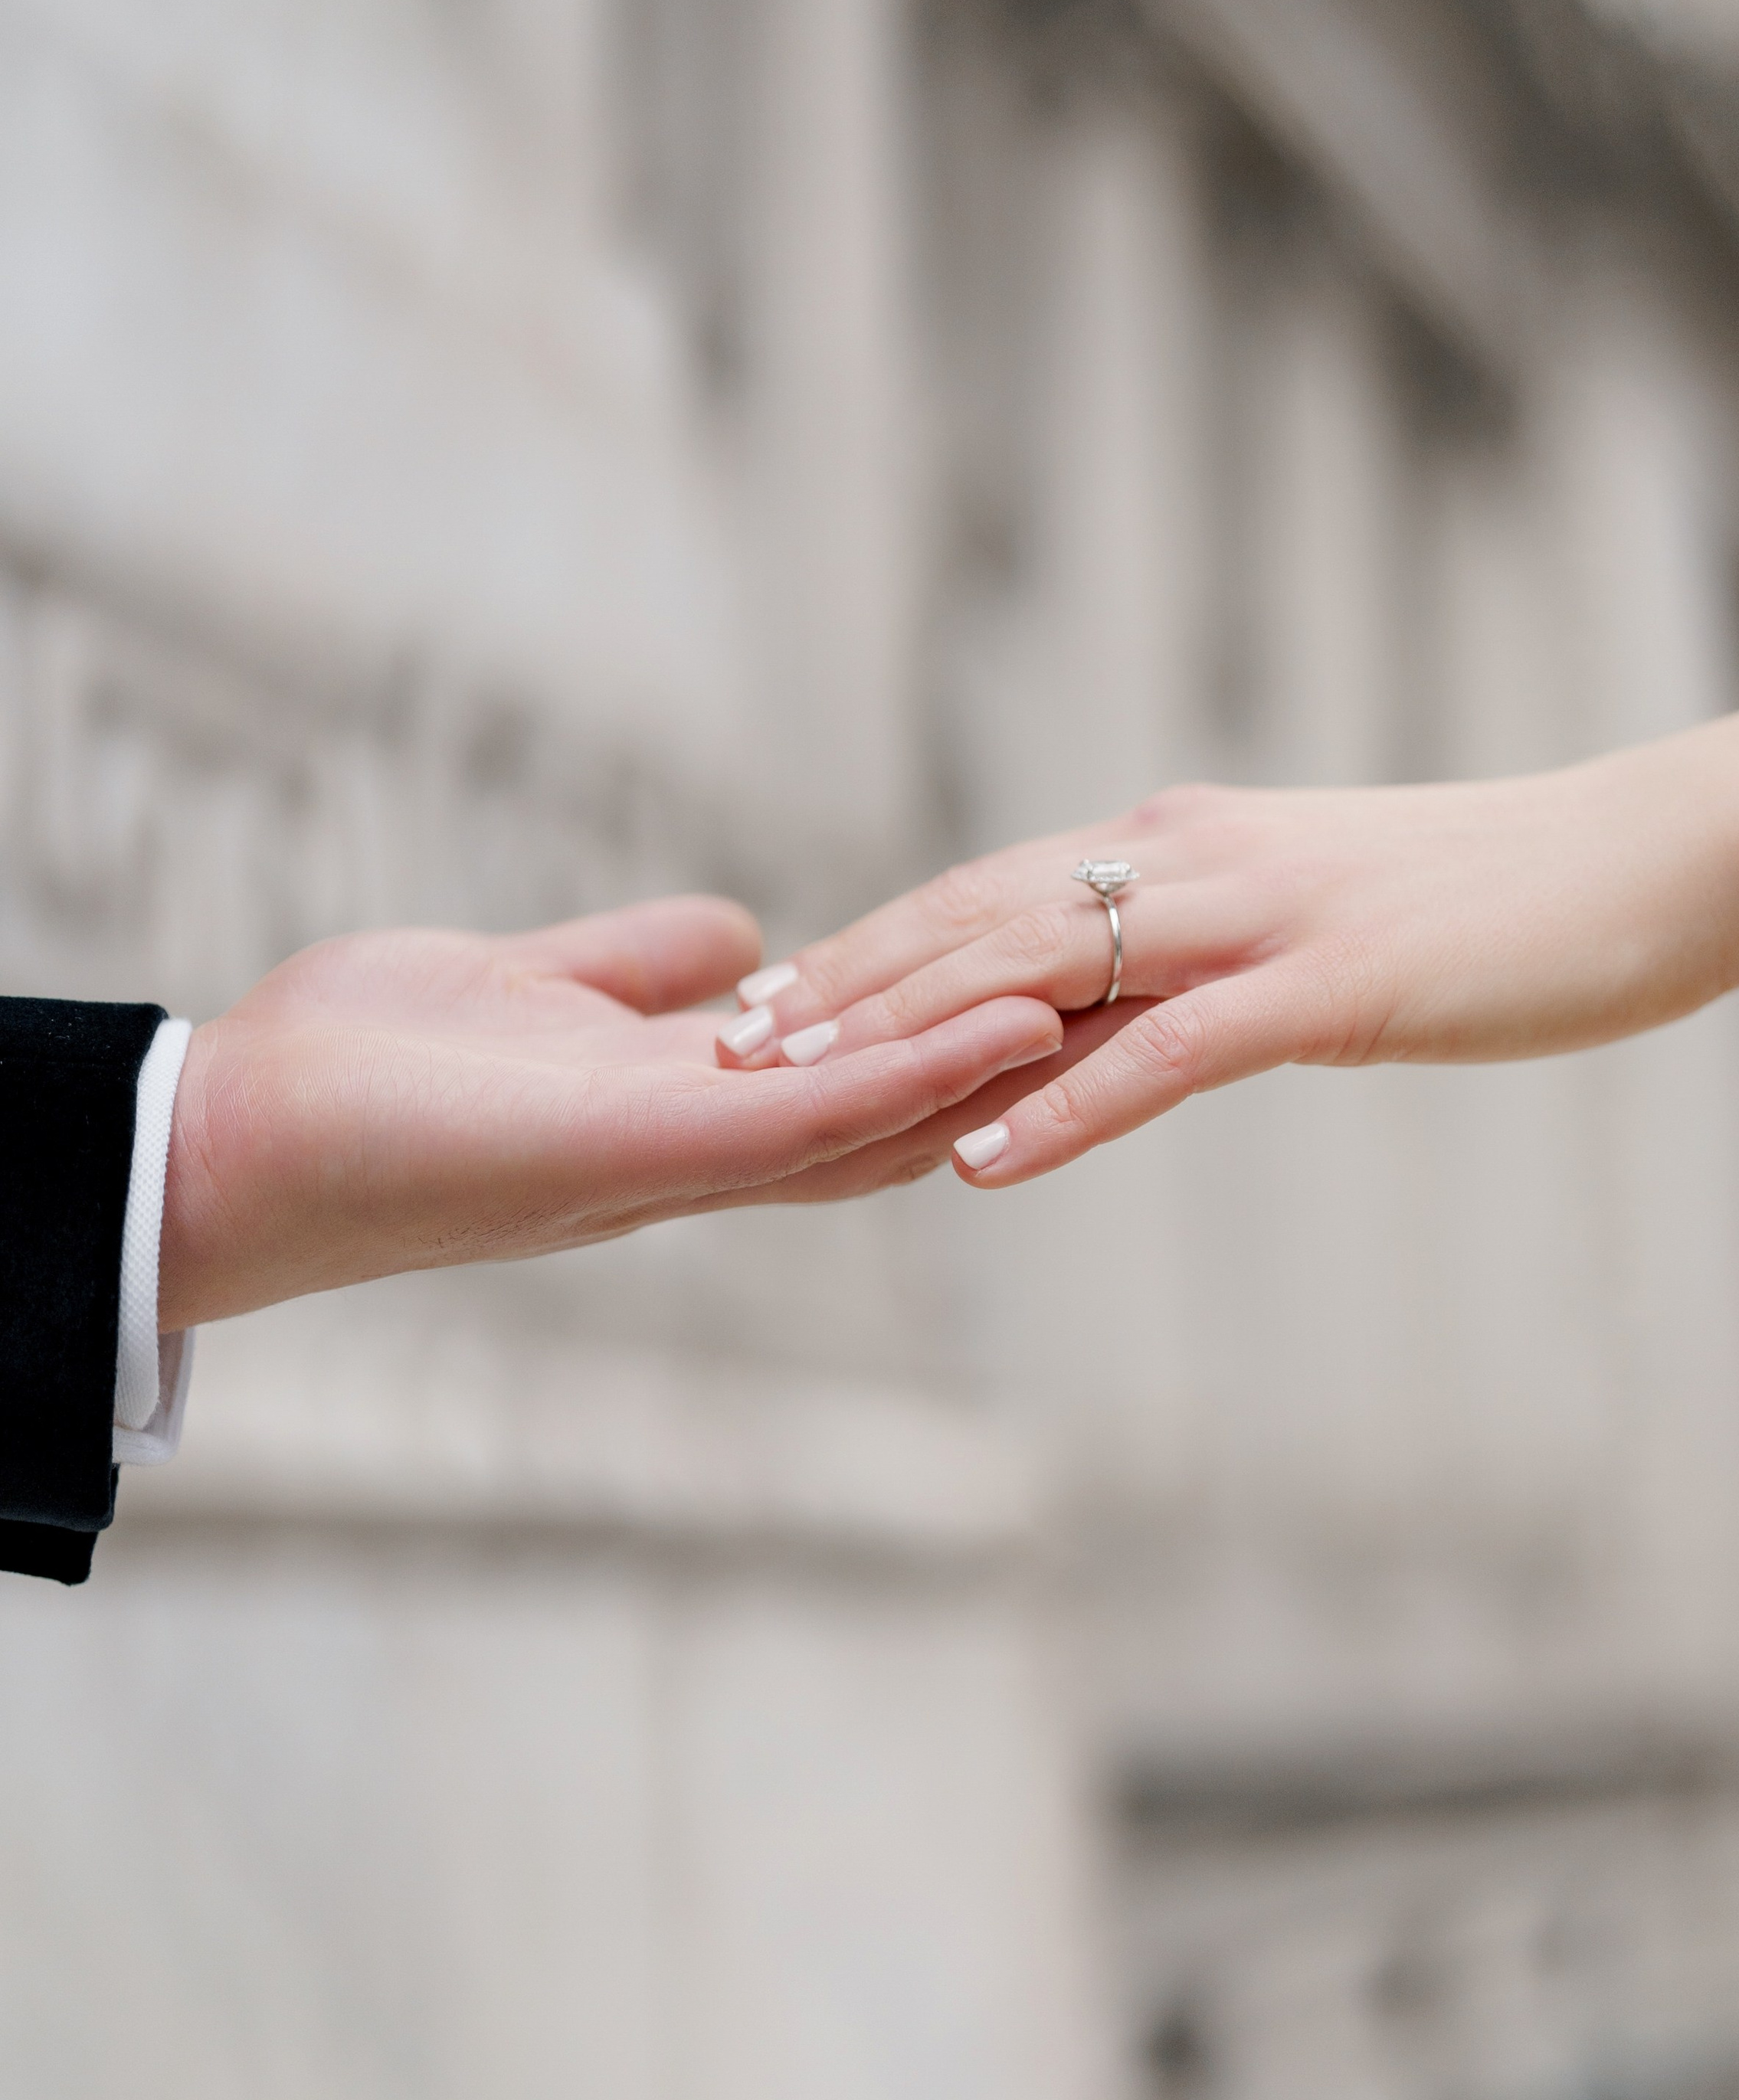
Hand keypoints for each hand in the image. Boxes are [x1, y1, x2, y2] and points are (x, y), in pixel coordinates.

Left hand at [160, 897, 1063, 1324]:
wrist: (238, 1137)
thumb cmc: (360, 1072)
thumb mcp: (527, 991)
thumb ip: (630, 970)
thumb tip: (735, 941)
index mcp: (678, 1110)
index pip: (848, 1073)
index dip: (954, 1029)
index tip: (1056, 972)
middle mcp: (700, 1150)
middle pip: (896, 1106)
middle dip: (1014, 1058)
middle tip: (1139, 997)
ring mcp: (684, 1158)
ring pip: (883, 1116)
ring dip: (1001, 1066)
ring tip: (1122, 1001)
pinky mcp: (651, 1149)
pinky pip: (810, 1117)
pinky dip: (915, 1072)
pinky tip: (1012, 1022)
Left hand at [715, 690, 1738, 1187]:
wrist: (1641, 864)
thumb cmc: (1487, 900)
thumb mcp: (1311, 915)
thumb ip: (1203, 945)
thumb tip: (1115, 995)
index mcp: (1183, 844)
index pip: (992, 889)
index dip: (874, 942)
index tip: (772, 993)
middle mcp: (1193, 862)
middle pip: (979, 917)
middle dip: (847, 981)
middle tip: (727, 1043)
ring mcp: (1258, 921)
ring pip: (1044, 968)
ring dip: (911, 1030)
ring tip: (795, 1088)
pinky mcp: (1327, 988)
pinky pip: (1165, 1053)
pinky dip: (1063, 1105)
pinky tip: (980, 1159)